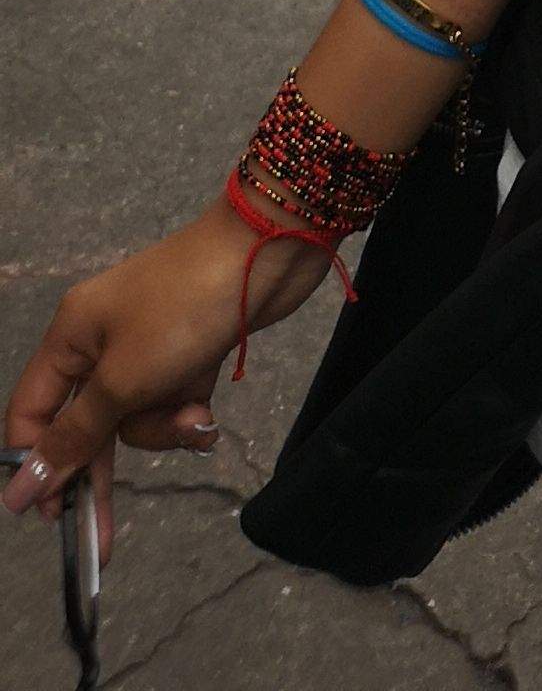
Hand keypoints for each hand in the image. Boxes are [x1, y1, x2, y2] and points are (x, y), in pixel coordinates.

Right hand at [3, 201, 334, 551]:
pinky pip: (175, 403)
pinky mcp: (189, 352)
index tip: (52, 515)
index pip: (32, 411)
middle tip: (103, 541)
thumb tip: (18, 490)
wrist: (268, 249)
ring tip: (192, 418)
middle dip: (101, 474)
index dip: (37, 463)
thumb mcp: (121, 381)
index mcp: (71, 336)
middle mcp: (103, 340)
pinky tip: (208, 416)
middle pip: (87, 425)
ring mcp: (150, 346)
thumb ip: (73, 437)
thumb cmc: (183, 311)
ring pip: (137, 418)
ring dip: (164, 429)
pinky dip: (190, 414)